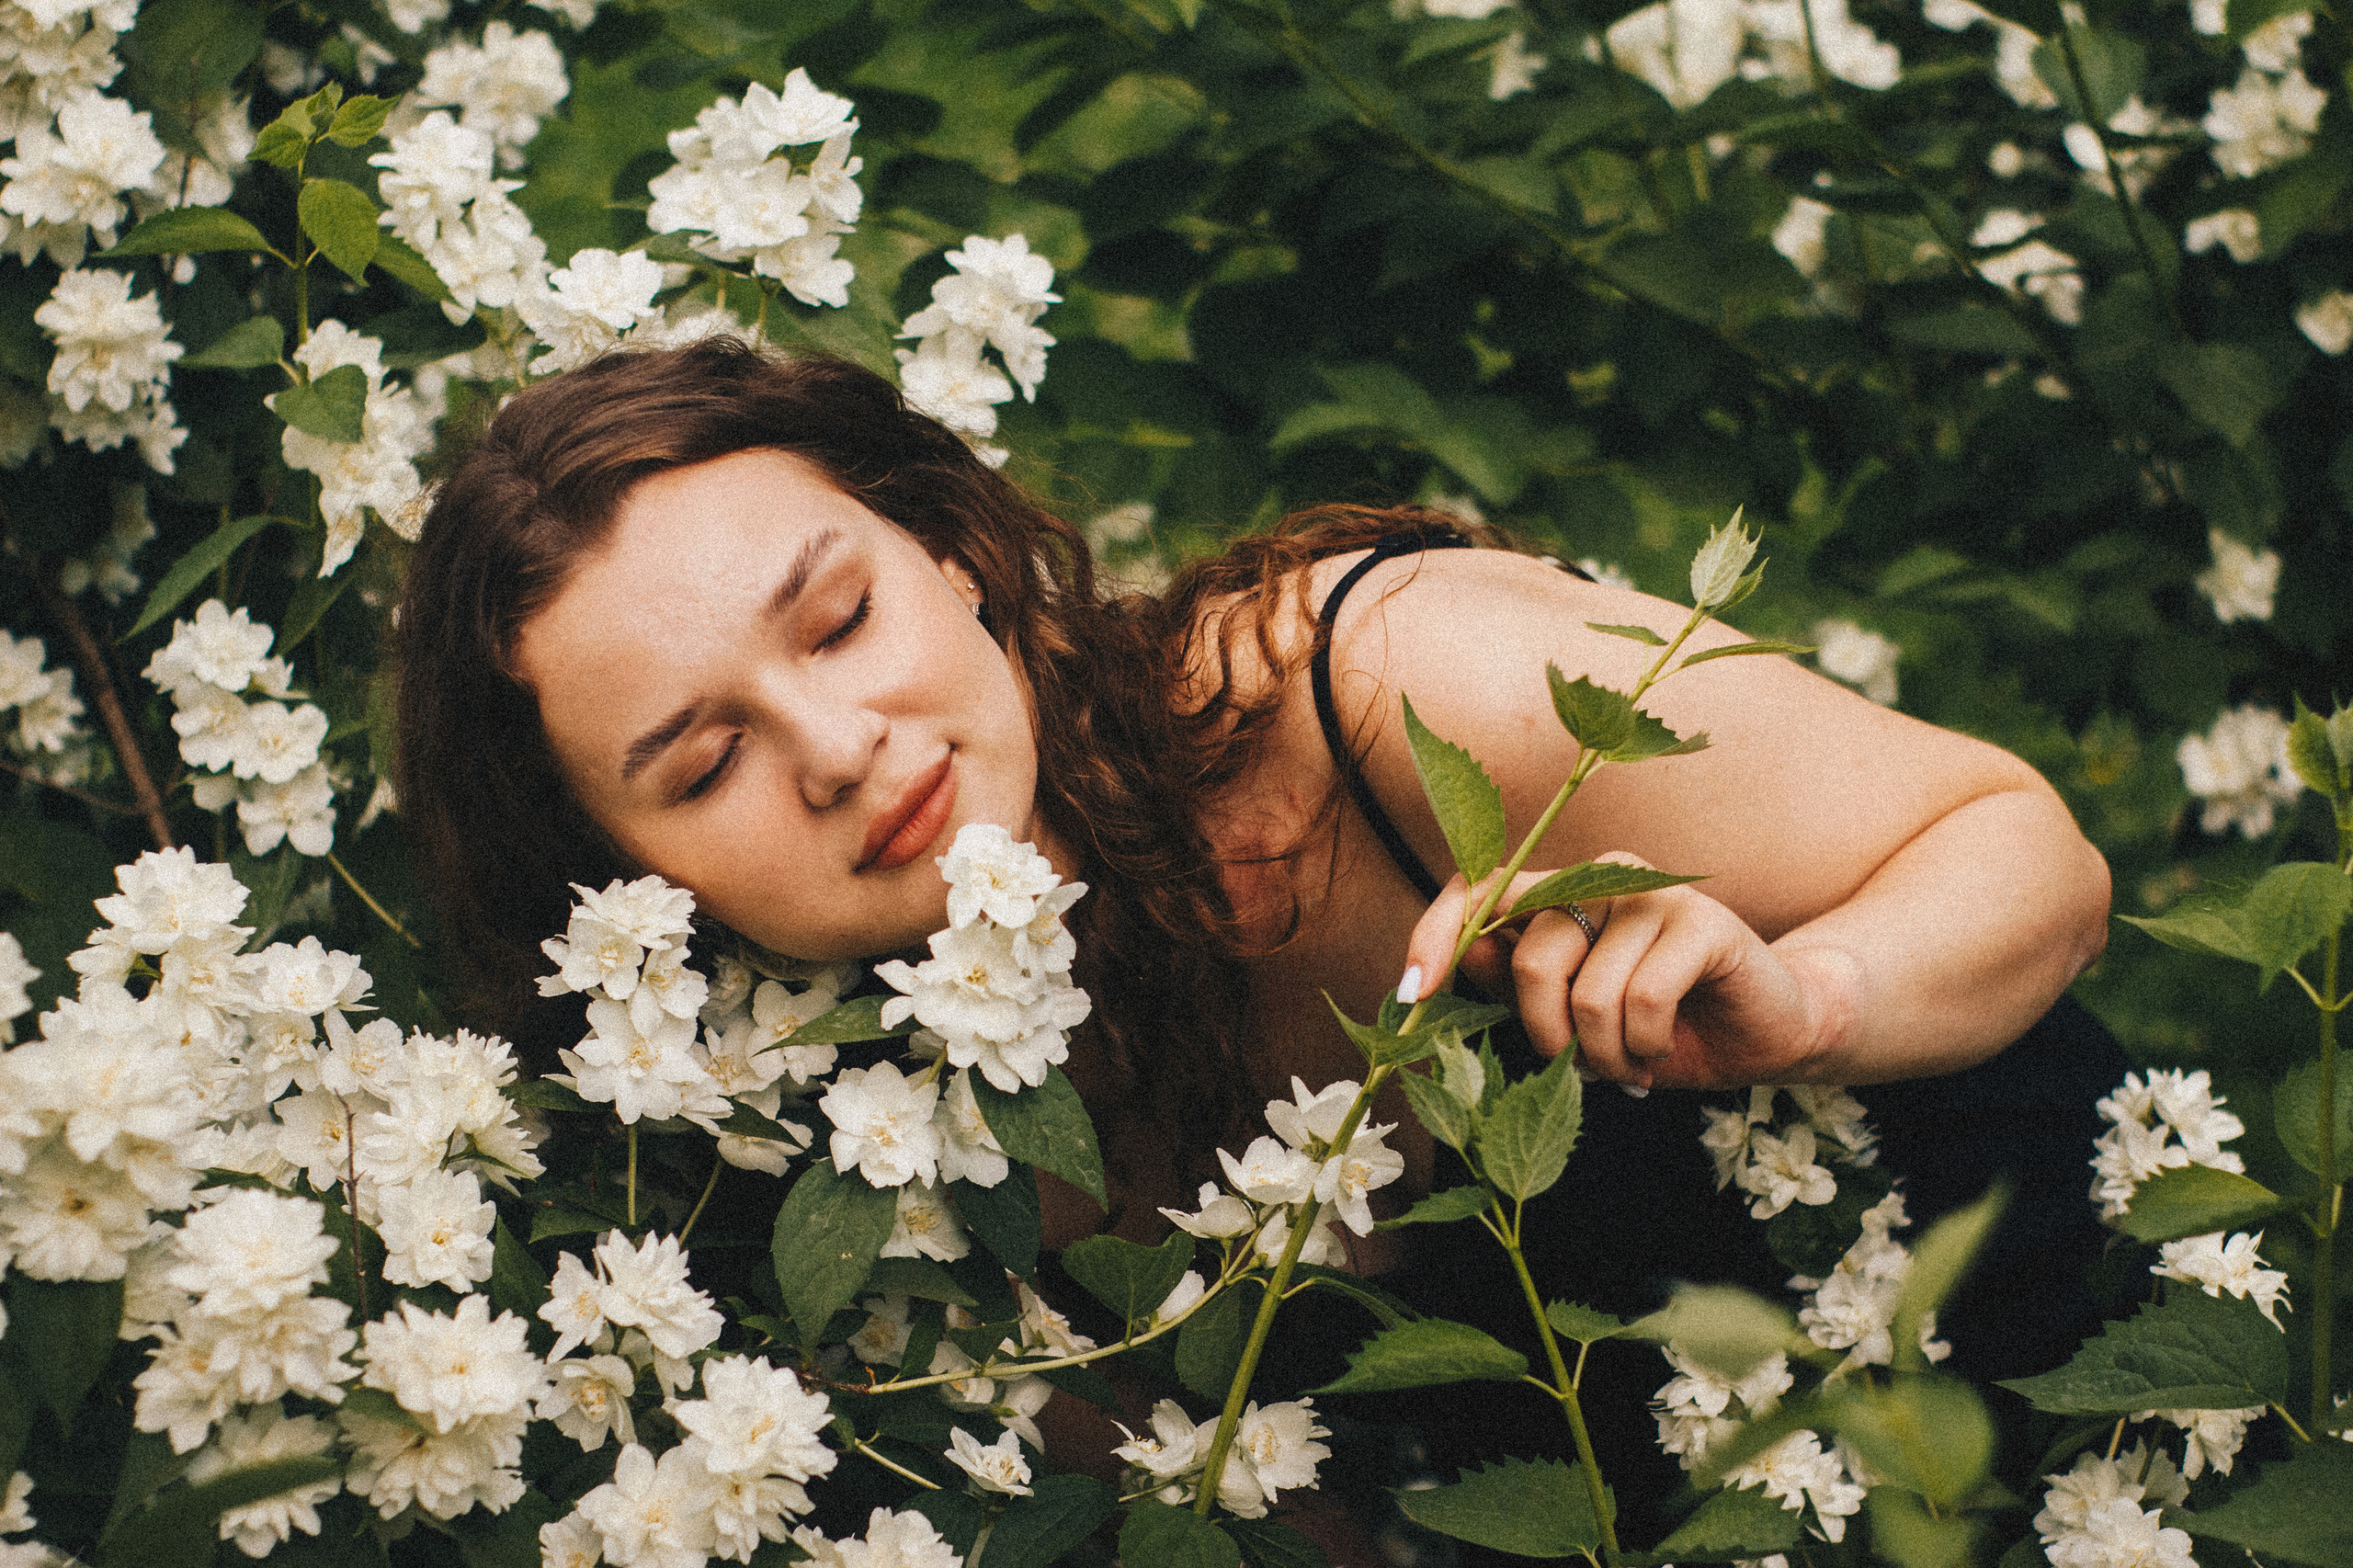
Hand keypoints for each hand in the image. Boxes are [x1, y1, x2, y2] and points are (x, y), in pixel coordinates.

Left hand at [1398, 853, 1843, 1090]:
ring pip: (1589, 993)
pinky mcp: (1701, 921)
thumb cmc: (1655, 1026)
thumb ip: (1512, 981)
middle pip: (1530, 959)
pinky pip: (1644, 999)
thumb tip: (1452, 953)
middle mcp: (1600, 877)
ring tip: (1633, 1059)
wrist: (1760, 1036)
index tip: (1411, 992)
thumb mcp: (1569, 1014)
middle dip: (1547, 1035)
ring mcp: (1652, 893)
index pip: (1479, 891)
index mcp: (1560, 894)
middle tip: (1585, 1062)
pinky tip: (1662, 1047)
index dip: (1436, 935)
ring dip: (1606, 1054)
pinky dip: (1646, 1045)